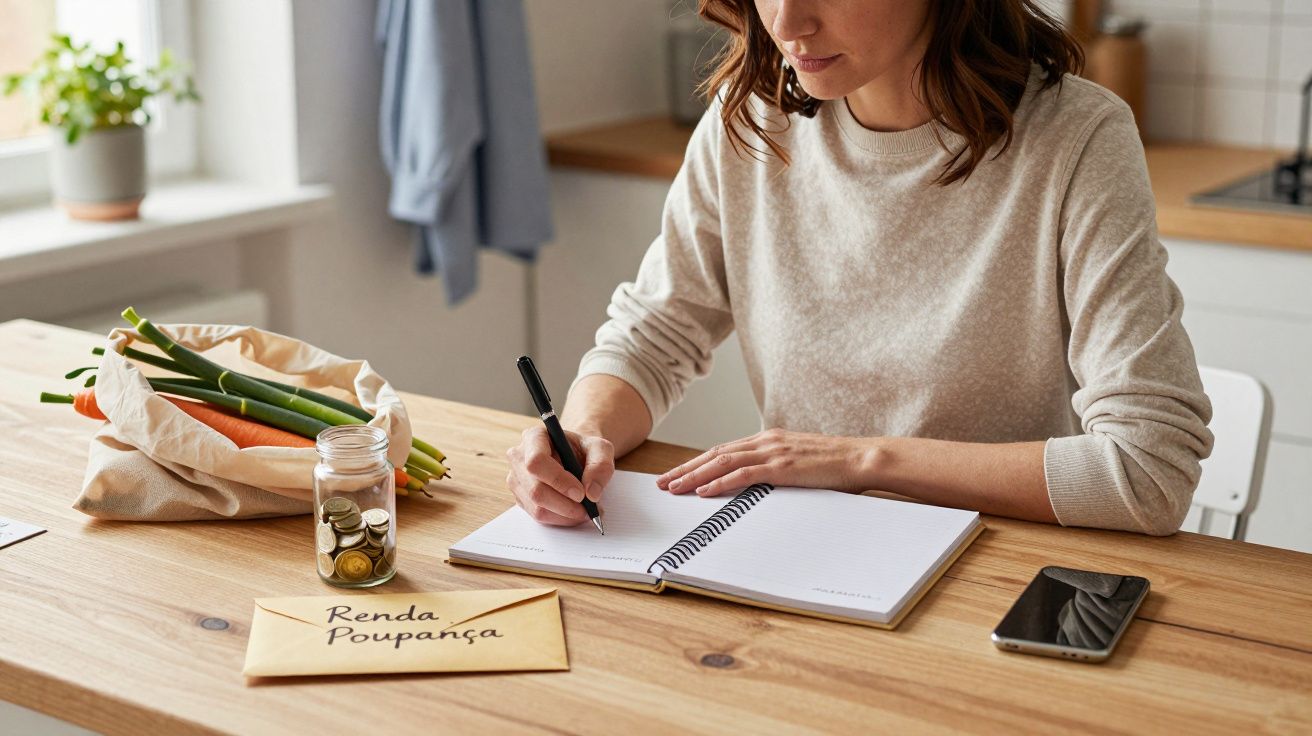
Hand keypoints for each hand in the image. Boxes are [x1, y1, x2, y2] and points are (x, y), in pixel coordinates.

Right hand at [506, 426, 614, 525]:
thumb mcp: (601, 449)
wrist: (574, 457)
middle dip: (566, 505)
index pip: (537, 461)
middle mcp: (519, 457)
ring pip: (537, 508)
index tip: (580, 493)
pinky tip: (574, 512)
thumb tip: (591, 492)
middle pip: (536, 490)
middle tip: (589, 508)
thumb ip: (601, 465)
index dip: (558, 480)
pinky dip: (560, 519)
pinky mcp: (521, 498)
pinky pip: (539, 516)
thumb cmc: (583, 450)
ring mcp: (517, 479)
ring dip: (565, 515)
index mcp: (534, 437)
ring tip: (585, 510)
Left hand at [656, 428, 873, 496]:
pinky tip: (704, 492)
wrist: (860, 458)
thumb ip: (776, 466)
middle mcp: (765, 441)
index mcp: (768, 439)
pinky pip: (743, 475)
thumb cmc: (833, 465)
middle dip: (686, 469)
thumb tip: (757, 482)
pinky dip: (720, 482)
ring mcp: (773, 452)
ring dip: (694, 476)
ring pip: (723, 462)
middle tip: (663, 483)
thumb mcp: (798, 461)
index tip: (677, 474)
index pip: (723, 450)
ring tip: (674, 488)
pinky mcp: (782, 466)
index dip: (697, 462)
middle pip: (715, 454)